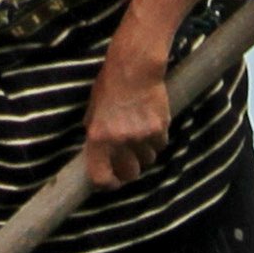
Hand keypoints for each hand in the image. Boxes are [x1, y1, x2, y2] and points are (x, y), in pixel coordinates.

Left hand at [84, 49, 170, 189]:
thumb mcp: (93, 111)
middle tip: (129, 158)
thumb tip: (100, 154)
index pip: (101, 176)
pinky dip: (157, 139)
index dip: (107, 184)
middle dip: (130, 169)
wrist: (135, 68)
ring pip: (149, 159)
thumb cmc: (109, 86)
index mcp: (98, 138)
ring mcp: (141, 136)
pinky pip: (161, 145)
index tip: (113, 182)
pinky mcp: (160, 128)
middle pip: (130, 173)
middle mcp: (119, 141)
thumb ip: (96, 134)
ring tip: (141, 133)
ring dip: (145, 152)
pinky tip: (151, 123)